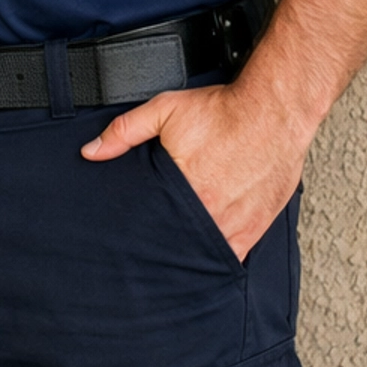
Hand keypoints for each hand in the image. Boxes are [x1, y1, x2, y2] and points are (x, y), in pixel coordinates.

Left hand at [80, 80, 311, 259]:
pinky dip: (219, 255)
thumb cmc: (224, 111)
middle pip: (178, 241)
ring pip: (204, 253)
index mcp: (187, 190)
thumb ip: (125, 131)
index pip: (153, 224)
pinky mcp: (257, 226)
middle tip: (149, 245)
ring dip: (190, 251)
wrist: (274, 111)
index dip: (140, 229)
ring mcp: (237, 223)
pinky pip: (234, 255)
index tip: (130, 234)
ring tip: (175, 251)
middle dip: (162, 243)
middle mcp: (212, 213)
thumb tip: (92, 151)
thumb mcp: (165, 110)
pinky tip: (205, 255)